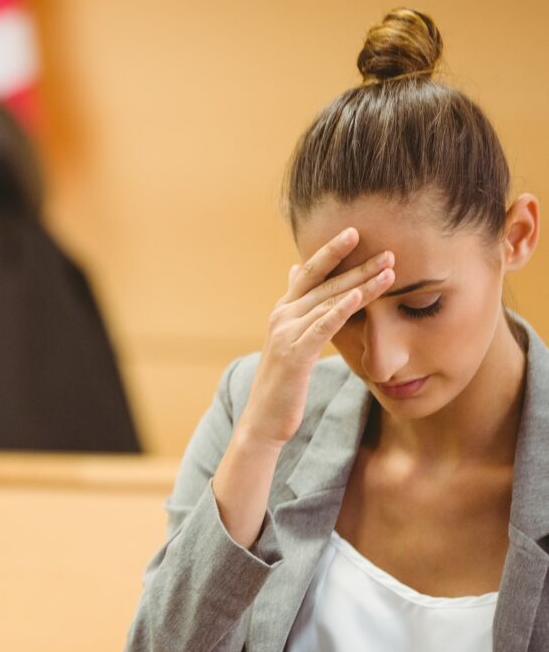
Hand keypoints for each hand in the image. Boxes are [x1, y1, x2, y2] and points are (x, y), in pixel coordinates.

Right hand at [238, 227, 394, 450]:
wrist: (264, 419)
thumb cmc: (283, 382)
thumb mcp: (288, 338)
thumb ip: (296, 305)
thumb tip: (295, 270)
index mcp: (284, 310)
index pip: (310, 272)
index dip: (332, 251)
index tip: (356, 232)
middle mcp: (282, 315)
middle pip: (325, 283)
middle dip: (357, 264)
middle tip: (387, 250)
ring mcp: (286, 333)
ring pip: (329, 301)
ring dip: (360, 284)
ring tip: (388, 270)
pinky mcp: (295, 354)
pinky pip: (322, 326)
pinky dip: (341, 309)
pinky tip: (359, 295)